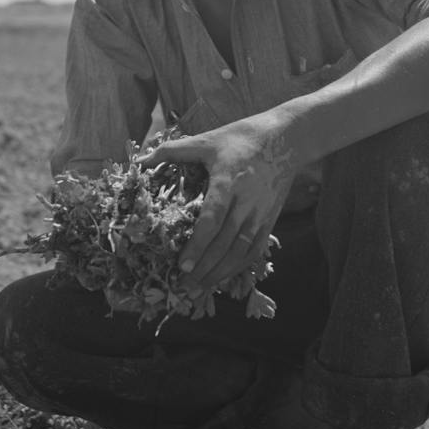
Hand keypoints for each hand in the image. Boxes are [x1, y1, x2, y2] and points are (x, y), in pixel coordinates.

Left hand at [139, 113, 298, 291]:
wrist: (286, 140)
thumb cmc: (242, 138)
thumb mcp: (207, 140)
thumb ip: (173, 151)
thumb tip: (142, 160)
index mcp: (228, 182)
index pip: (213, 220)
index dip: (197, 245)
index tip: (182, 265)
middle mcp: (246, 202)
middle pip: (224, 243)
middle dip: (203, 268)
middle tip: (182, 286)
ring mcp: (260, 214)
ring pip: (240, 252)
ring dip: (219, 274)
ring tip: (197, 289)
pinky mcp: (270, 220)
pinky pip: (254, 250)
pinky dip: (238, 267)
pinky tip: (220, 277)